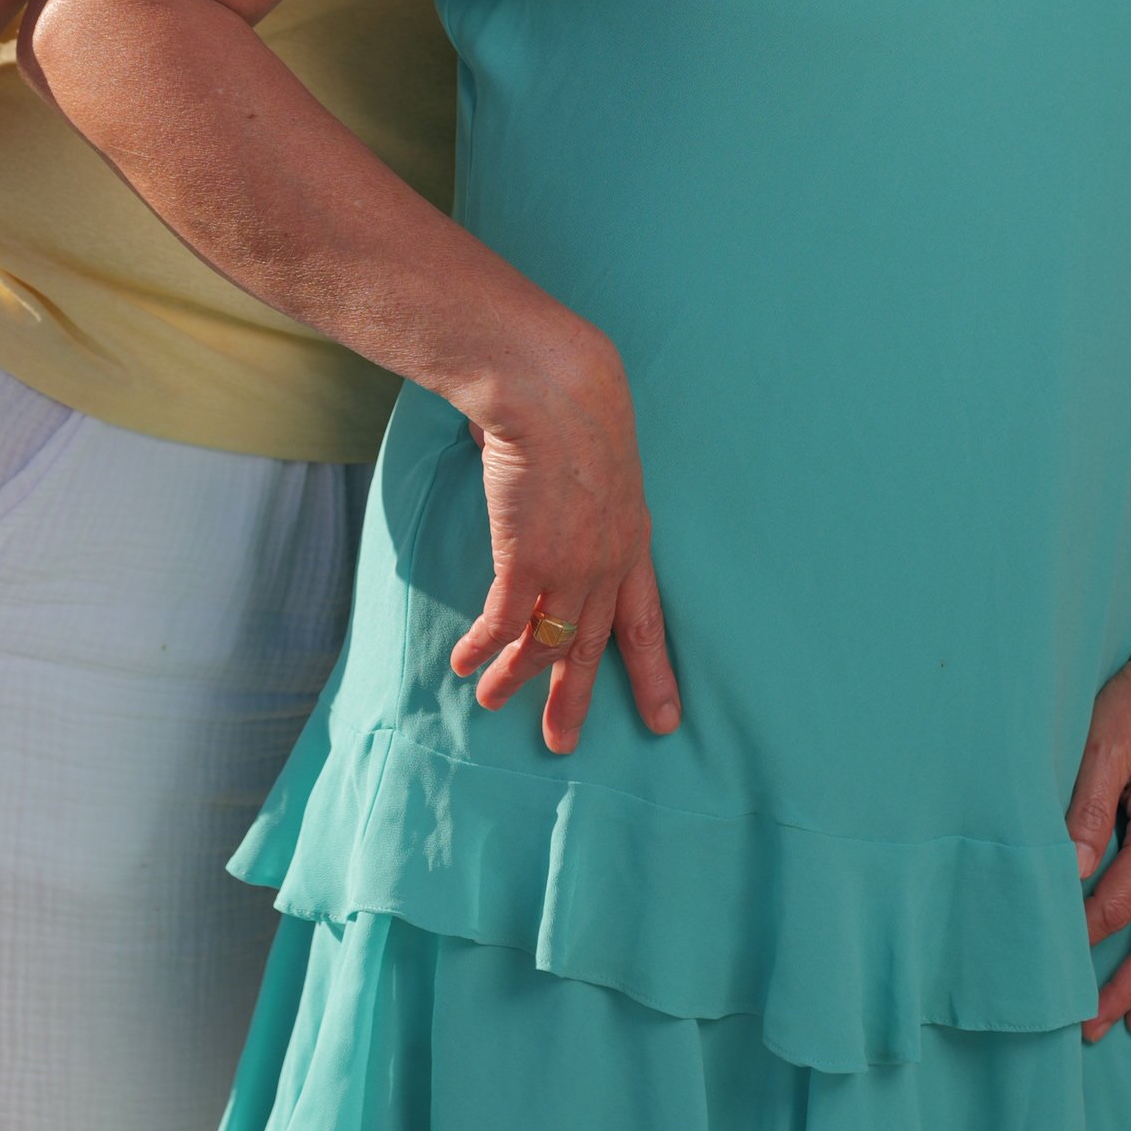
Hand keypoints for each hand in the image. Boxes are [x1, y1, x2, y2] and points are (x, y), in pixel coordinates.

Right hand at [452, 347, 680, 757]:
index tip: (664, 719)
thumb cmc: (569, 400)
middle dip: (576, 698)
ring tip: (493, 706)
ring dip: (516, 678)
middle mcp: (609, 563)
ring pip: (545, 644)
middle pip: (595, 647)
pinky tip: (466, 666)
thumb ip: (570, 483)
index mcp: (634, 538)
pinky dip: (484, 649)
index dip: (654, 672)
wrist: (553, 387)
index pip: (647, 620)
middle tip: (562, 742)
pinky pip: (503, 623)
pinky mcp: (528, 562)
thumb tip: (527, 463)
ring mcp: (571, 567)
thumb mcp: (592, 453)